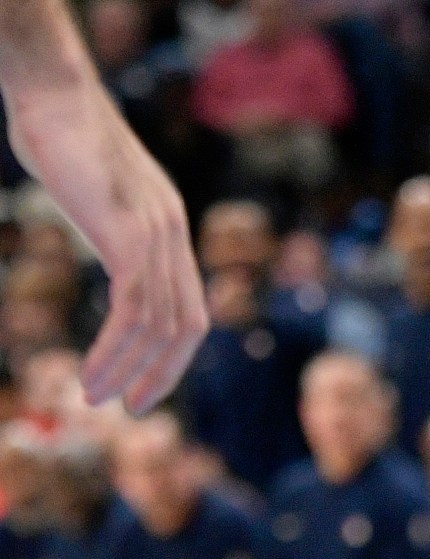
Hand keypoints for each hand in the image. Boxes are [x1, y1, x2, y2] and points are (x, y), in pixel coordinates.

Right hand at [4, 81, 204, 409]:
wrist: (52, 90)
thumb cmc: (57, 131)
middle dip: (162, 373)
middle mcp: (172, 233)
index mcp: (167, 228)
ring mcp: (156, 233)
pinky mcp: (130, 233)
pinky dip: (115, 350)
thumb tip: (106, 242)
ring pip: (159, 325)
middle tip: (130, 408)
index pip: (188, 308)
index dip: (172, 354)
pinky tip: (91, 373)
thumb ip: (109, 225)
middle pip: (187, 325)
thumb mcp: (94, 192)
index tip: (143, 384)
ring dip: (128, 369)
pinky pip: (134, 309)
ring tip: (95, 399)